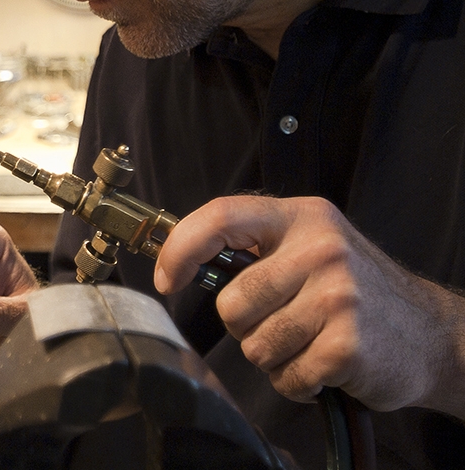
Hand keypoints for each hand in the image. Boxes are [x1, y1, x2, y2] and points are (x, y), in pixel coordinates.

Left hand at [154, 195, 464, 416]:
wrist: (430, 333)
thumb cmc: (355, 289)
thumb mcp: (310, 245)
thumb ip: (255, 247)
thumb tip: (179, 259)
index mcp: (301, 217)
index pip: (222, 216)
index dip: (182, 248)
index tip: (166, 278)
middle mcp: (320, 249)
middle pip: (232, 301)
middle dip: (245, 324)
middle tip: (281, 321)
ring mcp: (337, 297)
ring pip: (254, 344)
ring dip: (273, 356)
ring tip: (307, 341)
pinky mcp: (347, 344)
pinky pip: (286, 376)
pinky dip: (297, 381)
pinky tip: (324, 363)